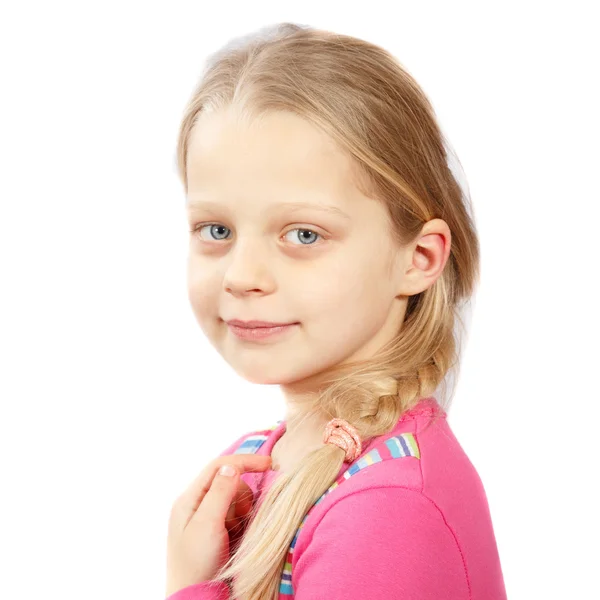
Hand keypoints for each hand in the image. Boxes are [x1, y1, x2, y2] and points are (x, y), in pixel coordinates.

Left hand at [166, 454, 272, 596]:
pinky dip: (241, 523)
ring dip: (242, 512)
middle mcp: (195, 505)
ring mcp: (204, 519)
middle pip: (228, 482)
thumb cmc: (197, 566)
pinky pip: (234, 516)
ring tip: (237, 533)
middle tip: (242, 520)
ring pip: (234, 499)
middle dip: (242, 496)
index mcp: (188, 499)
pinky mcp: (213, 532)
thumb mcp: (208, 526)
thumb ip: (220, 493)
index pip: (219, 467)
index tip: (270, 465)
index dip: (244, 462)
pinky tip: (237, 539)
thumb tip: (232, 466)